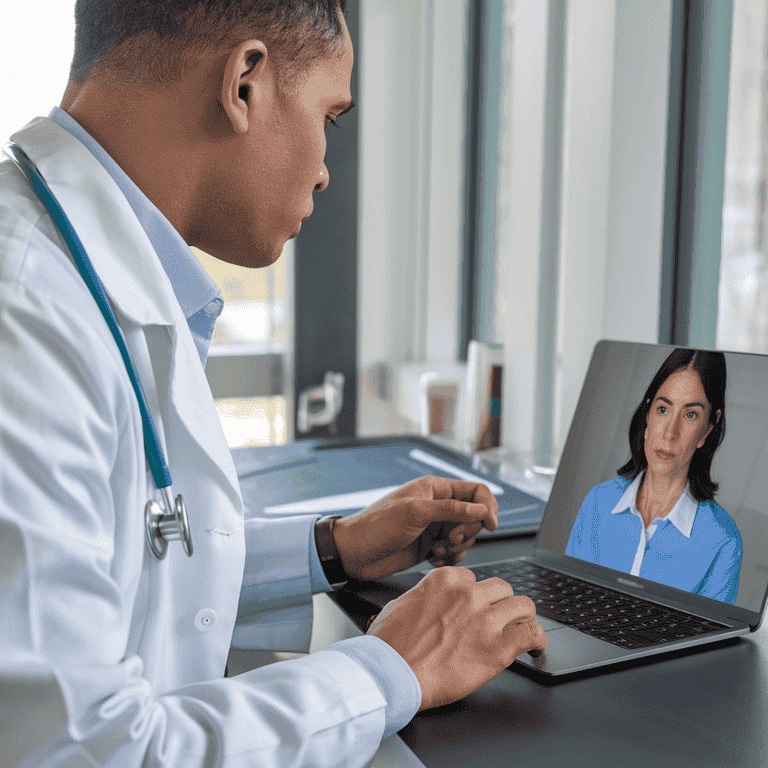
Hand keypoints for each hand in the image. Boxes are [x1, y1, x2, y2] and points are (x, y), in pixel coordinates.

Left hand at [332, 476, 497, 581]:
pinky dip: (449, 558)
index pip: (475, 491)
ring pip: (465, 536)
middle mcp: (437, 506)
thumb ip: (451, 510)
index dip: (487, 505)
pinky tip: (433, 559)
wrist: (354, 553)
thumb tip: (481, 509)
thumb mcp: (415, 512)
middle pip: (474, 516)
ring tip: (437, 550)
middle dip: (467, 531)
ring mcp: (434, 527)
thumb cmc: (376, 526)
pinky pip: (454, 552)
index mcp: (434, 488)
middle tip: (450, 538)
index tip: (490, 524)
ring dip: (457, 547)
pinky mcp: (430, 546)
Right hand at [367, 567, 547, 708]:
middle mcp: (468, 595)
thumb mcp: (401, 604)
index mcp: (445, 580)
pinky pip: (531, 634)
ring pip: (523, 605)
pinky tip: (536, 647)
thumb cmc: (389, 645)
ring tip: (522, 630)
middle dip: (501, 604)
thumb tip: (431, 601)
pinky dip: (538, 640)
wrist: (390, 673)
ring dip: (522, 618)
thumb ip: (425, 596)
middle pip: (502, 589)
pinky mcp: (497, 649)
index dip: (476, 596)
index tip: (475, 609)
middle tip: (498, 620)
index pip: (474, 579)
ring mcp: (485, 620)